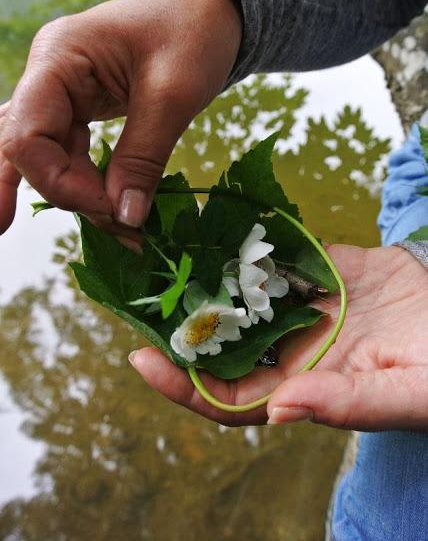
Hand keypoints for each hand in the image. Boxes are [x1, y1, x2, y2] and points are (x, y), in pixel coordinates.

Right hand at [0, 0, 241, 245]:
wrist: (212, 11)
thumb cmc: (194, 33)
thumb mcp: (174, 94)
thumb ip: (144, 156)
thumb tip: (124, 217)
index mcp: (58, 58)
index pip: (26, 135)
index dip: (59, 182)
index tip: (111, 206)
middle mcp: (48, 76)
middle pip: (30, 152)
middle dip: (68, 196)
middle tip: (120, 234)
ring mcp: (62, 93)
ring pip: (47, 159)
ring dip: (80, 198)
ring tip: (125, 233)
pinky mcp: (80, 109)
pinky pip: (69, 154)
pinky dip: (90, 185)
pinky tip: (108, 210)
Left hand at [129, 245, 427, 429]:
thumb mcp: (403, 392)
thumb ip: (346, 403)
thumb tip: (280, 411)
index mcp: (304, 388)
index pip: (229, 398)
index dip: (185, 385)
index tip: (144, 359)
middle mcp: (291, 349)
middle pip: (221, 346)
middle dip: (179, 327)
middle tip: (141, 297)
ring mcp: (301, 308)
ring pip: (240, 299)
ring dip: (206, 282)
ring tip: (166, 256)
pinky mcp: (316, 272)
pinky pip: (272, 261)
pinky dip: (247, 247)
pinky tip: (217, 228)